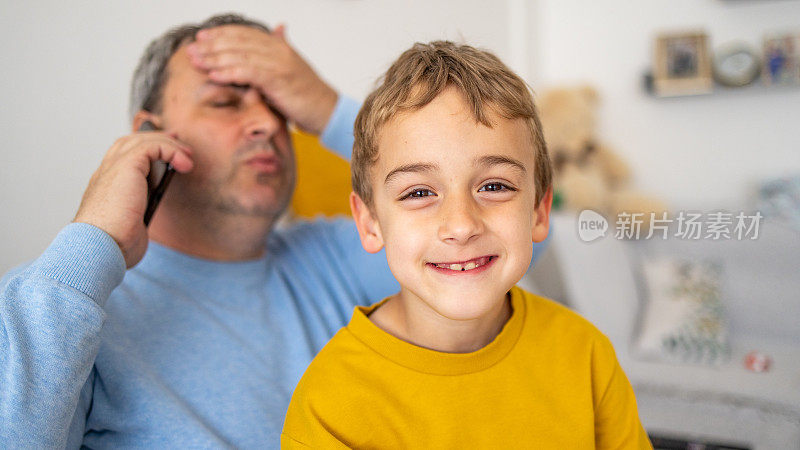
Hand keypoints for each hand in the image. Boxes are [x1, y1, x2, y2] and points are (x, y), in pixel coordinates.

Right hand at [73, 132, 192, 267]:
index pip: (120, 159)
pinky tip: (185, 165)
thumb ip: (135, 218)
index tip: (168, 155)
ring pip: (141, 141)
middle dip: (156, 139)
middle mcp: (106, 174)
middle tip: (179, 143)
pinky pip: (152, 147)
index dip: (144, 152)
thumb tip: (142, 223)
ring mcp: (113, 168)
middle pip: (130, 143)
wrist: (99, 246)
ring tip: (187, 155)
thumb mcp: (128, 227)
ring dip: (168, 144)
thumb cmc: (112, 245)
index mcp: (104, 187)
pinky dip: (171, 151)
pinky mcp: (126, 166)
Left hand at [186, 24, 337, 134]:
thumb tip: (280, 28)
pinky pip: (249, 73)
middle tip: (192, 49)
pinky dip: (230, 72)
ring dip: (215, 58)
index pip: (245, 34)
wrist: (327, 112)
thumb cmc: (308, 95)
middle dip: (212, 45)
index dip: (222, 34)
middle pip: (239, 42)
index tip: (202, 38)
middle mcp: (279, 50)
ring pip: (240, 55)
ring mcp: (279, 64)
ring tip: (197, 61)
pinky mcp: (279, 79)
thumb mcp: (292, 68)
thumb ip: (280, 49)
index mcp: (280, 46)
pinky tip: (214, 74)